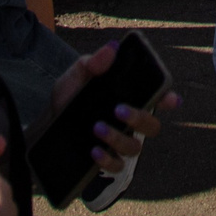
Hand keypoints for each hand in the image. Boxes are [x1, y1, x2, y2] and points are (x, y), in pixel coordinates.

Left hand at [44, 39, 175, 178]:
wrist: (45, 123)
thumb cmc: (69, 96)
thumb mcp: (77, 75)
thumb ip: (93, 62)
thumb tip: (112, 48)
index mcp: (128, 97)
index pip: (157, 98)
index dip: (168, 99)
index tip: (170, 99)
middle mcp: (128, 121)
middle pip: (152, 126)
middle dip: (141, 119)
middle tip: (119, 110)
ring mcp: (118, 142)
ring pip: (135, 148)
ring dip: (119, 138)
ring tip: (97, 127)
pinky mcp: (105, 160)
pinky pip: (117, 167)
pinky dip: (108, 160)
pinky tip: (95, 150)